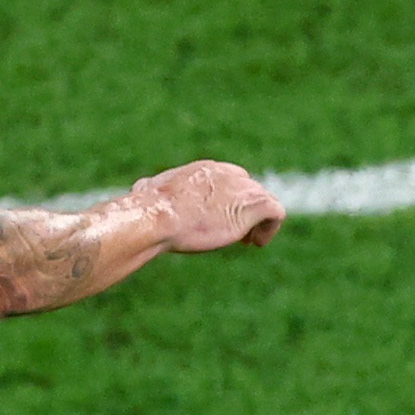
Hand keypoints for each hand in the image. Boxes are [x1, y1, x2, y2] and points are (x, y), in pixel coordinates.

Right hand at [125, 159, 284, 253]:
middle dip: (244, 212)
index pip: (229, 179)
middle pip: (248, 189)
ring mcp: (243, 188)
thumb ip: (150, 190)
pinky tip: (256, 243)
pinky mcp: (253, 204)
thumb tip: (138, 190)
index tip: (219, 220)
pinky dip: (270, 229)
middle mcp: (227, 174)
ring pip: (264, 201)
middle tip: (238, 235)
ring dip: (257, 223)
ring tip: (249, 242)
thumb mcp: (145, 192)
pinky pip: (275, 212)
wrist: (157, 218)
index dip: (228, 201)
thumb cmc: (146, 210)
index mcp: (204, 171)